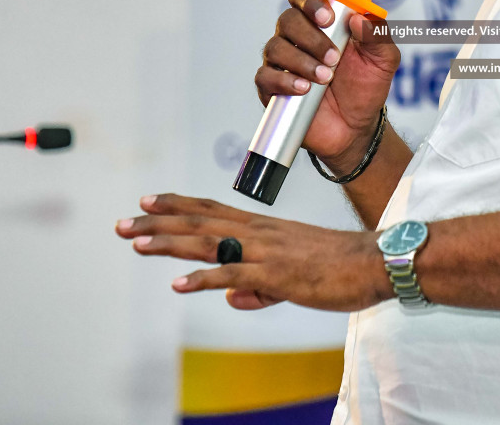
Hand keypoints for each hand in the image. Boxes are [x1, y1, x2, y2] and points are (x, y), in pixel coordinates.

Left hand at [115, 193, 388, 311]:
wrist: (375, 261)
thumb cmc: (340, 266)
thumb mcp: (292, 277)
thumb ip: (258, 288)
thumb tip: (230, 299)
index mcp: (263, 229)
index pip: (212, 210)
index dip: (178, 206)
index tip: (148, 201)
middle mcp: (259, 233)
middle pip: (200, 223)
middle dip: (159, 223)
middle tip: (124, 223)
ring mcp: (266, 252)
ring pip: (209, 243)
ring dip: (170, 243)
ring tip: (138, 243)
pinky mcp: (277, 275)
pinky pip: (234, 275)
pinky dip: (204, 279)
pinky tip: (180, 284)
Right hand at [256, 0, 400, 171]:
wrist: (357, 128)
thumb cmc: (366, 87)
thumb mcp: (384, 59)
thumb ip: (378, 34)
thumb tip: (359, 18)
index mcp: (322, 21)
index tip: (328, 17)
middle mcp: (298, 37)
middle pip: (288, 19)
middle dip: (312, 37)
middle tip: (334, 57)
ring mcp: (283, 62)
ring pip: (276, 47)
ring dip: (302, 61)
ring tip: (326, 78)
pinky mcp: (272, 87)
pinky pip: (266, 76)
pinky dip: (284, 81)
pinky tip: (304, 88)